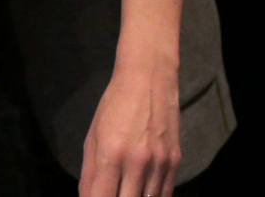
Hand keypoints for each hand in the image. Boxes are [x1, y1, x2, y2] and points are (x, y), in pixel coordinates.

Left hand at [79, 59, 180, 196]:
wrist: (148, 78)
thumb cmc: (114, 104)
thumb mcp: (93, 135)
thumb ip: (89, 172)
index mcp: (110, 154)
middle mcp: (136, 163)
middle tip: (111, 193)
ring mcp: (159, 165)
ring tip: (125, 191)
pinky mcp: (175, 164)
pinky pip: (165, 195)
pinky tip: (142, 193)